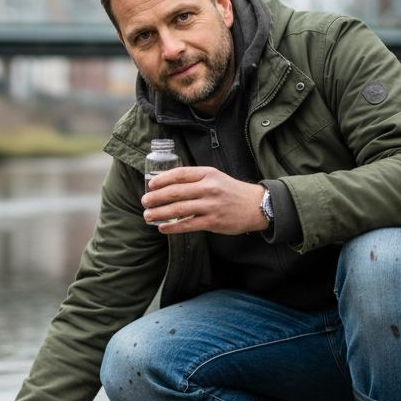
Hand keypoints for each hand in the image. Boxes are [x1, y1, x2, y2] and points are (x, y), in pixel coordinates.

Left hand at [142, 166, 268, 234]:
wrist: (257, 205)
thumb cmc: (231, 191)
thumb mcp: (216, 177)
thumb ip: (195, 179)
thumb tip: (168, 185)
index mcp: (208, 173)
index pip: (180, 174)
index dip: (162, 179)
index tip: (150, 185)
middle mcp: (209, 188)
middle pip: (175, 192)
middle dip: (156, 197)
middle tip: (144, 202)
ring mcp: (211, 205)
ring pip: (178, 209)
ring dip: (159, 213)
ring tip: (148, 215)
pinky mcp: (213, 221)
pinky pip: (187, 224)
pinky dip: (172, 227)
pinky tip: (162, 227)